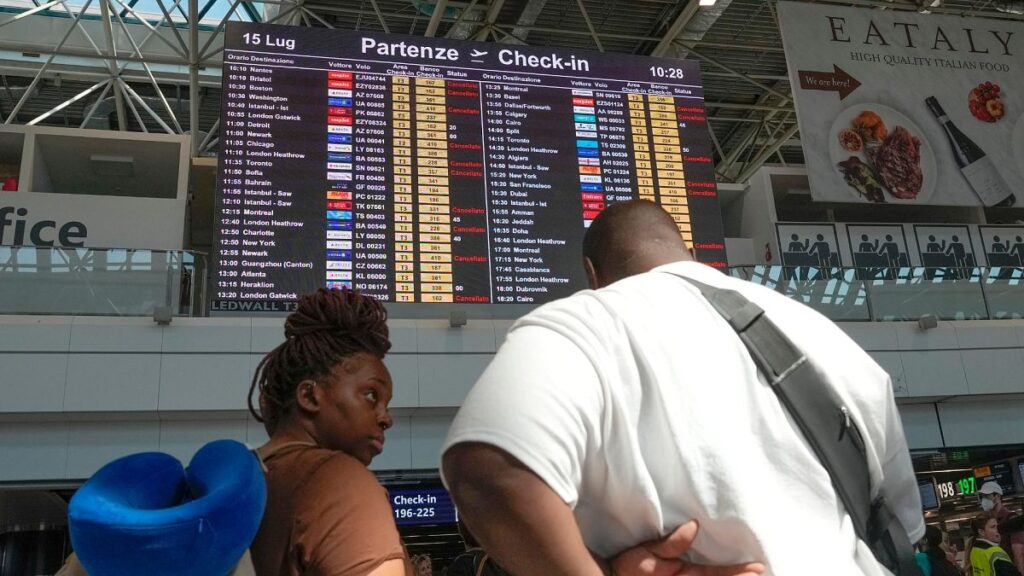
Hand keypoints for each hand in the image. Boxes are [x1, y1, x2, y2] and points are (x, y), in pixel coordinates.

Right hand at [609, 521, 764, 575]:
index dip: (737, 572)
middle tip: (761, 571)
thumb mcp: (646, 553)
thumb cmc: (626, 565)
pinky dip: (717, 575)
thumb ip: (670, 543)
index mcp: (681, 575)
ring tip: (751, 573)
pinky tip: (727, 572)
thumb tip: (694, 527)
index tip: (757, 568)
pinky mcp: (679, 575)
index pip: (715, 575)